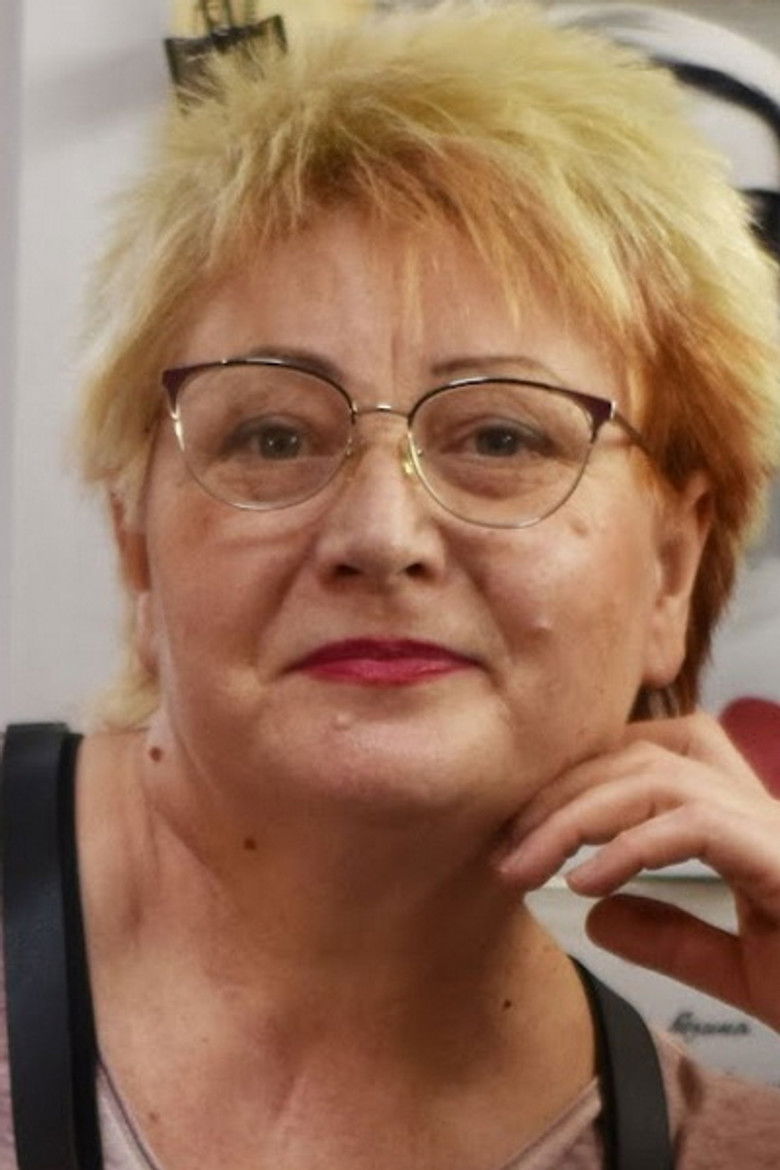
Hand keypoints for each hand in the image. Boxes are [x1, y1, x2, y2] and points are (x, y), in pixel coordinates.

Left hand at [495, 712, 779, 1031]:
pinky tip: (583, 886)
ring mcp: (771, 822)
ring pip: (654, 777)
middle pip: (636, 754)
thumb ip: (671, 934)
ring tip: (521, 867)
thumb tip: (596, 913)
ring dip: (573, 819)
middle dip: (556, 794)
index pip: (643, 754)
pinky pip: (691, 823)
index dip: (573, 779)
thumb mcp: (736, 967)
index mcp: (742, 813)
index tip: (517, 831)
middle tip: (501, 850)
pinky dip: (628, 848)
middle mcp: (756, 800)